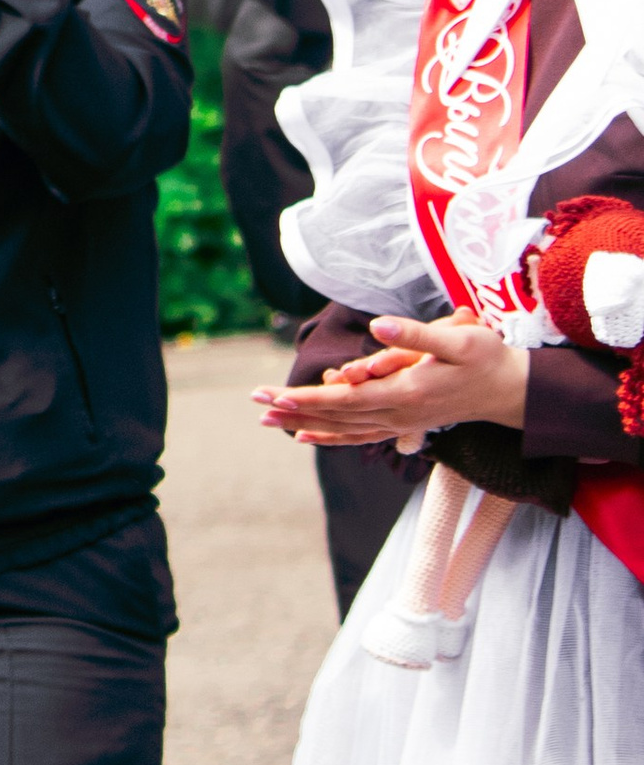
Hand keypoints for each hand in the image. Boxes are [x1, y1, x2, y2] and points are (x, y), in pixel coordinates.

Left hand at [254, 309, 527, 443]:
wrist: (510, 390)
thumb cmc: (486, 359)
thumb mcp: (459, 340)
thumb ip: (416, 336)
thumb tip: (376, 328)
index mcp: (404, 394)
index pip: (342, 399)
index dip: (305, 397)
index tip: (272, 393)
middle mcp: (397, 415)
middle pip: (334, 415)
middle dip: (293, 408)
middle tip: (254, 401)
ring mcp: (399, 423)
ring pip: (342, 428)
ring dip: (303, 422)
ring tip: (267, 419)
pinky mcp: (403, 423)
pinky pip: (358, 435)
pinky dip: (330, 436)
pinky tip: (307, 436)